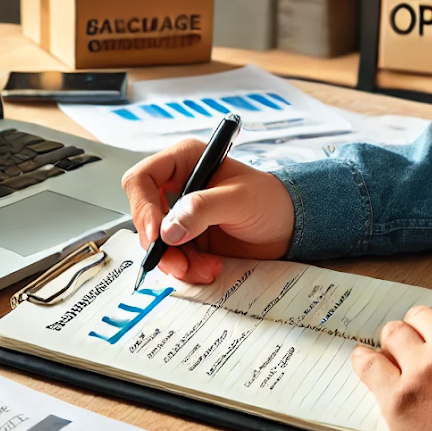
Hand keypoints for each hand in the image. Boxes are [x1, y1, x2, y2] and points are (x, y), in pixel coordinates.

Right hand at [121, 139, 295, 283]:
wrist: (289, 228)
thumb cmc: (271, 201)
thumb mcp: (239, 200)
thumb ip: (202, 209)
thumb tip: (168, 229)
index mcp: (184, 161)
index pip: (142, 179)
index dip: (143, 207)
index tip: (157, 234)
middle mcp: (176, 186)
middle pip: (144, 216)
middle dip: (160, 244)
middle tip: (179, 263)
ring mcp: (180, 215)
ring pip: (156, 242)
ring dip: (177, 262)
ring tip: (205, 269)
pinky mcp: (186, 238)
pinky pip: (172, 257)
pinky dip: (187, 268)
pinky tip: (209, 268)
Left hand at [352, 305, 431, 430]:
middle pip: (421, 319)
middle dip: (420, 334)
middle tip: (419, 352)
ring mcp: (422, 368)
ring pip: (394, 334)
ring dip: (395, 346)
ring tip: (393, 359)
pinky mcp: (398, 396)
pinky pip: (368, 364)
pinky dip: (365, 362)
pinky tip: (364, 363)